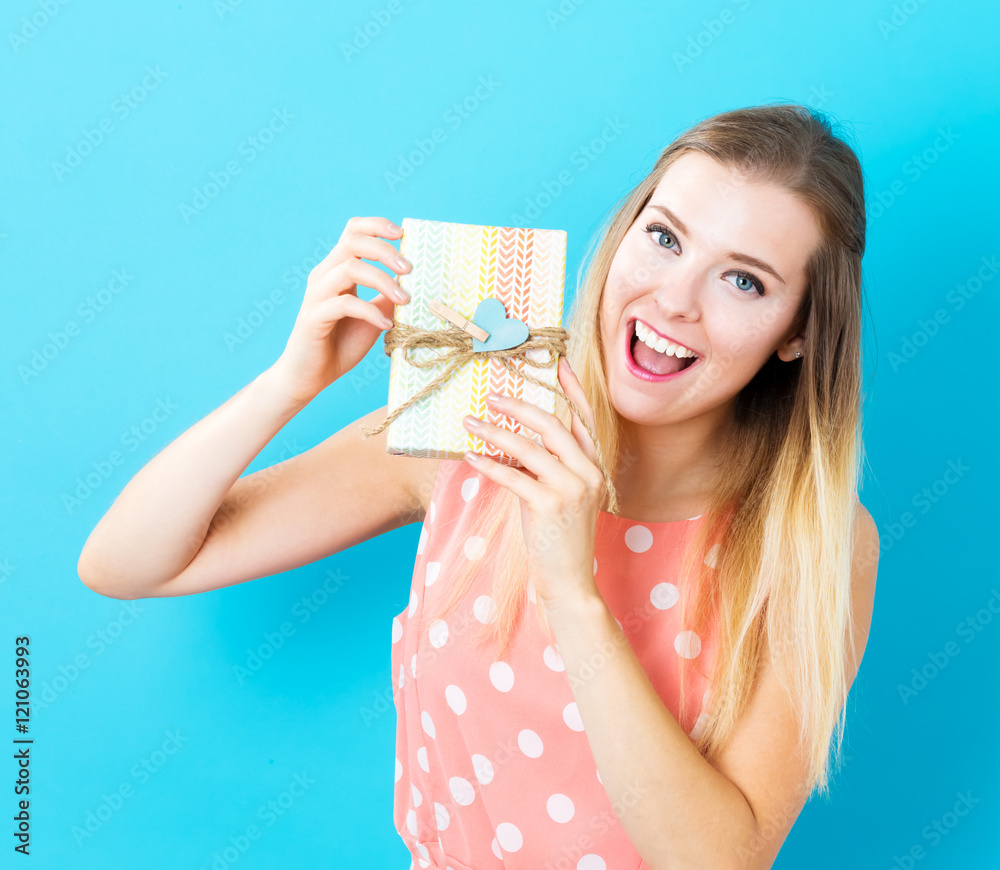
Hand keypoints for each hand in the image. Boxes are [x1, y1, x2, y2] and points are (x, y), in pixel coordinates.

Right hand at [269, 216, 411, 405]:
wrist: (310, 376)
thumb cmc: (340, 344)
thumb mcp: (373, 316)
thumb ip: (387, 297)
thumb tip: (415, 284)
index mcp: (337, 269)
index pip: (352, 231)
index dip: (376, 225)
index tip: (402, 234)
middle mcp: (324, 275)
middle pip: (353, 242)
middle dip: (385, 251)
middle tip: (409, 269)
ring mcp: (316, 295)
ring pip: (350, 268)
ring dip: (383, 281)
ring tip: (405, 300)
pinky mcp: (313, 317)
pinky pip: (344, 304)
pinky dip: (370, 312)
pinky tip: (386, 325)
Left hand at [461, 357, 602, 611]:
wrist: (570, 581)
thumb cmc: (559, 538)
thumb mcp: (562, 496)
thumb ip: (549, 467)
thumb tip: (514, 441)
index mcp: (595, 467)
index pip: (584, 420)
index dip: (571, 390)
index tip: (556, 363)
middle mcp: (589, 473)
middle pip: (554, 425)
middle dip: (521, 405)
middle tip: (492, 395)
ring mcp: (572, 489)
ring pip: (530, 448)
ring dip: (495, 432)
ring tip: (471, 422)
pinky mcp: (550, 506)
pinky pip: (513, 476)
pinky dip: (489, 464)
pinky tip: (471, 456)